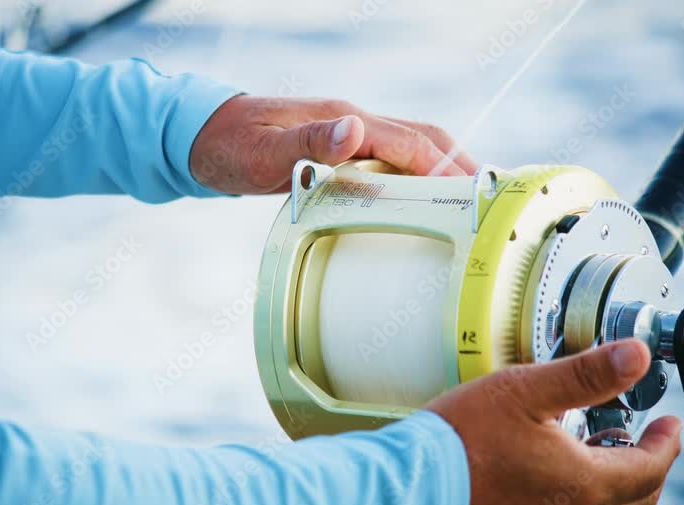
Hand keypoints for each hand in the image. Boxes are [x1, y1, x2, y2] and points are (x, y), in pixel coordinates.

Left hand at [189, 95, 477, 193]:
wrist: (197, 135)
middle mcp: (351, 123)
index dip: (447, 168)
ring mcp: (344, 135)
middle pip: (421, 139)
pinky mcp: (336, 150)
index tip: (476, 195)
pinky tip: (414, 203)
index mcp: (343, 120)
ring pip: (406, 149)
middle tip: (486, 202)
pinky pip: (385, 161)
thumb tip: (355, 130)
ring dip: (438, 171)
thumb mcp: (262, 151)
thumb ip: (308, 142)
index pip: (411, 142)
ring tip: (462, 206)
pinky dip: (411, 179)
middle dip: (457, 166)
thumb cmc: (227, 145)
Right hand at [426, 339, 681, 504]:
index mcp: (584, 482)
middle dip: (652, 465)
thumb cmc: (464, 438)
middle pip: (638, 498)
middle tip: (650, 437)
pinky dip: (587, 495)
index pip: (651, 468)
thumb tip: (636, 355)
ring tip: (606, 446)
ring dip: (620, 482)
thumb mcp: (527, 390)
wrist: (417, 482)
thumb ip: (586, 374)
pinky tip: (562, 469)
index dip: (667, 443)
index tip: (669, 424)